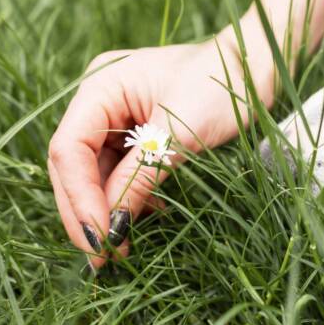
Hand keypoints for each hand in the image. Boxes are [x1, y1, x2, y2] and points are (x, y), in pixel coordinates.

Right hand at [47, 35, 267, 268]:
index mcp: (100, 87)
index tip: (99, 237)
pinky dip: (128, 199)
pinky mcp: (138, 135)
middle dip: (86, 211)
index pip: (68, 149)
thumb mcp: (179, 136)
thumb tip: (112, 229)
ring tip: (122, 248)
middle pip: (74, 165)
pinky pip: (120, 173)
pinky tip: (143, 219)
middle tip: (103, 257)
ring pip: (95, 174)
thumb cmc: (221, 86)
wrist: (255, 67)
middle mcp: (100, 102)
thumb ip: (140, 178)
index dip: (78, 198)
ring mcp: (117, 118)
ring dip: (107, 211)